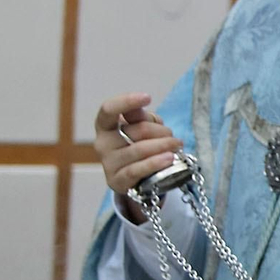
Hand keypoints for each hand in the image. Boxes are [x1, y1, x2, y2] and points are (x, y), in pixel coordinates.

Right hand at [94, 93, 181, 223]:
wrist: (139, 178)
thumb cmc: (140, 145)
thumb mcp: (143, 127)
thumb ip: (140, 116)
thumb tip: (137, 107)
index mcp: (105, 126)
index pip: (108, 110)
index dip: (126, 102)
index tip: (147, 97)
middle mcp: (102, 143)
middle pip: (137, 130)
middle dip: (161, 131)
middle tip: (173, 137)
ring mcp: (108, 163)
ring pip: (140, 149)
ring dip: (164, 145)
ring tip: (177, 146)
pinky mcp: (117, 181)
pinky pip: (137, 170)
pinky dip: (155, 163)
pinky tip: (169, 158)